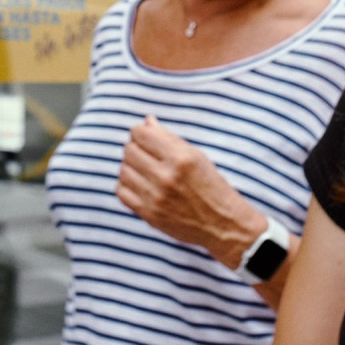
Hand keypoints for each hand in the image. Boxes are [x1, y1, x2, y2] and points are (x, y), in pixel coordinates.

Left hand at [116, 114, 264, 266]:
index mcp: (181, 158)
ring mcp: (156, 198)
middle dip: (135, 148)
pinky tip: (140, 184)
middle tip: (146, 154)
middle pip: (129, 151)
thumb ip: (168, 137)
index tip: (146, 137)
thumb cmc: (210, 185)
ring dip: (131, 166)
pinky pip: (122, 192)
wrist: (222, 223)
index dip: (140, 132)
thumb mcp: (195, 156)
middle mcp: (167, 177)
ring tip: (144, 170)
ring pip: (123, 170)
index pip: (140, 134)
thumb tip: (146, 121)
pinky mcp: (149, 215)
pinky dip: (127, 185)